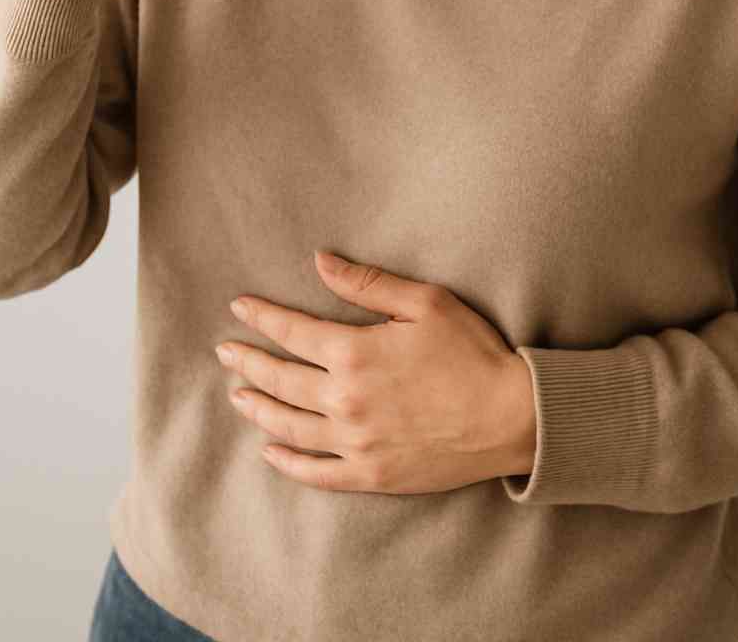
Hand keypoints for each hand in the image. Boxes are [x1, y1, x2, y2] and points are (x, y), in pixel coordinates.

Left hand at [215, 250, 535, 493]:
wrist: (512, 418)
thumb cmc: (472, 352)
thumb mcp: (425, 301)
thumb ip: (367, 283)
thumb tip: (319, 261)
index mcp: (355, 353)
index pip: (293, 331)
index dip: (262, 317)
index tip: (239, 308)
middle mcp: (345, 401)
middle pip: (281, 380)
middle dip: (249, 363)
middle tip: (225, 352)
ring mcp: (356, 443)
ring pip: (290, 426)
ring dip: (259, 409)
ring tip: (238, 396)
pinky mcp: (372, 475)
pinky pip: (317, 473)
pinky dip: (289, 462)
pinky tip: (273, 451)